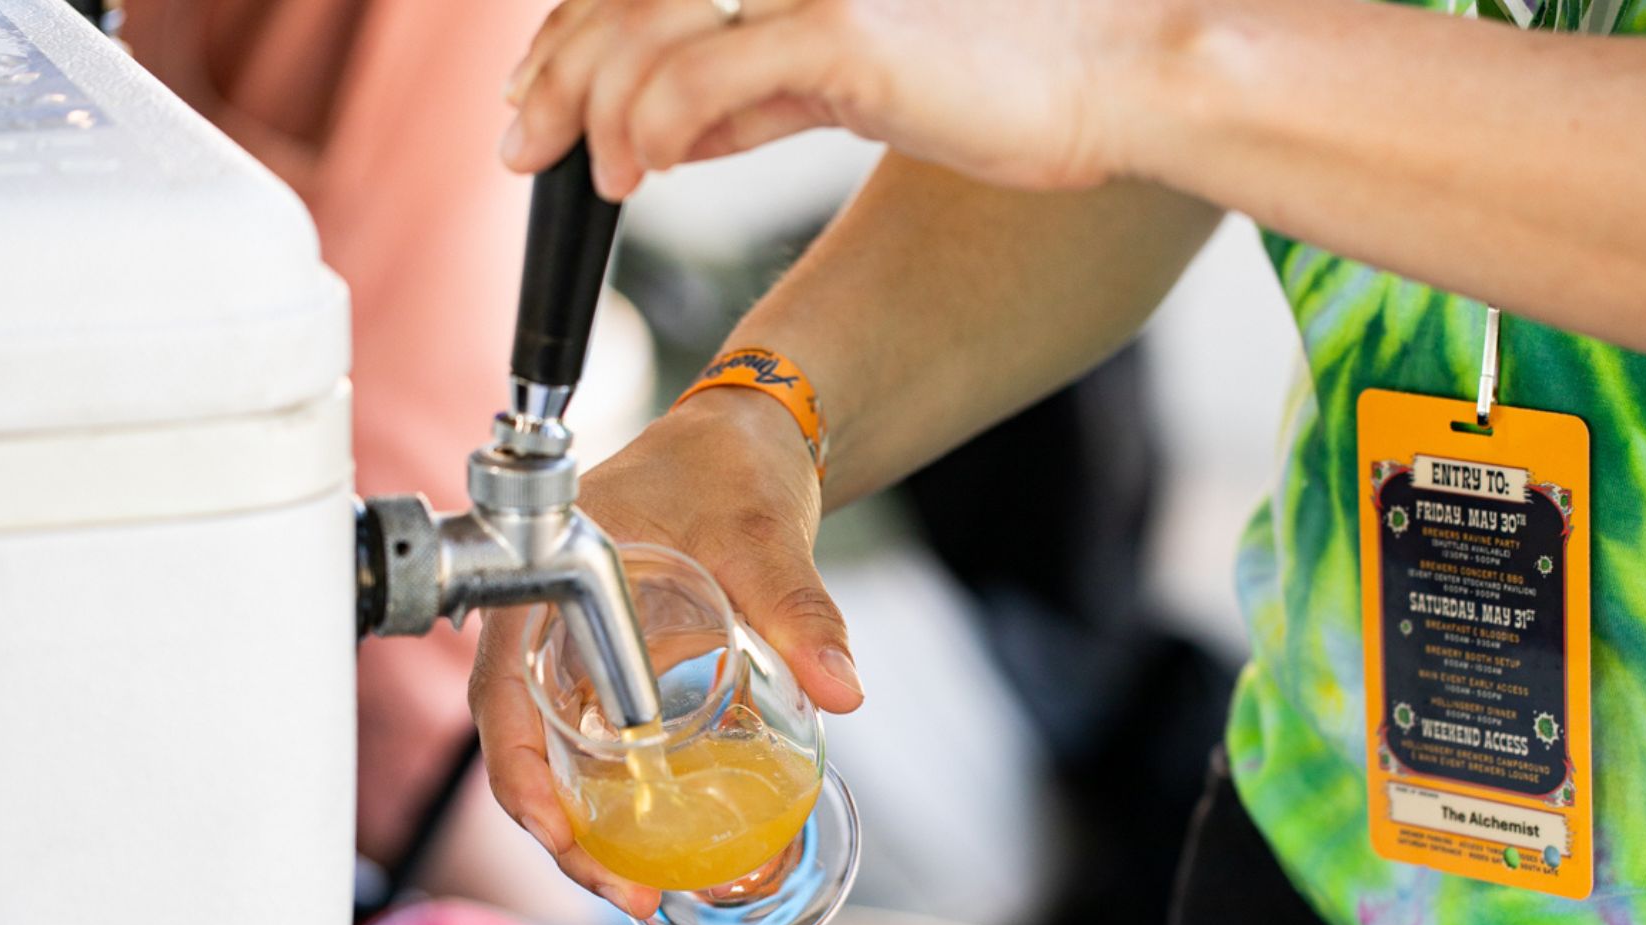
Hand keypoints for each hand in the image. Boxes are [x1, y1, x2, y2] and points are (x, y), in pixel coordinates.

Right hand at [467, 389, 864, 915]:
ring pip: (561, 759)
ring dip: (591, 831)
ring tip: (643, 892)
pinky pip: (603, 749)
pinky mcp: (618, 677)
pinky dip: (622, 802)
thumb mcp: (761, 532)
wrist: (744, 440)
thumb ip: (798, 607)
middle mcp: (547, 628)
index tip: (556, 825)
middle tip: (624, 890)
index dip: (517, 768)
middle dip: (563, 831)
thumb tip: (842, 689)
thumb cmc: (726, 464)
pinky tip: (661, 847)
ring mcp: (580, 657)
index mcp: (547, 581)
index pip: (502, 690)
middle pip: (525, 746)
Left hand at [500, 0, 1171, 195]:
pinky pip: (702, 83)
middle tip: (524, 139)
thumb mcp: (859, 74)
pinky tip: (638, 173)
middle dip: (555, 71)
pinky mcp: (843, 31)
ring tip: (585, 172)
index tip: (543, 99)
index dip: (576, 36)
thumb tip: (674, 129)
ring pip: (644, 35)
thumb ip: (764, 90)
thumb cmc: (1013, 74)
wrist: (1121, 70)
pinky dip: (648, 129)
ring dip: (591, 106)